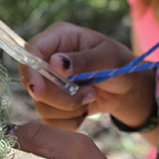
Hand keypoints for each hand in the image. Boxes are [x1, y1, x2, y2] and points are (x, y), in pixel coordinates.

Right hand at [20, 23, 154, 130]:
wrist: (128, 87)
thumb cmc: (121, 64)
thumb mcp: (109, 58)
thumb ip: (84, 60)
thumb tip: (55, 63)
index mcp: (59, 37)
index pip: (31, 51)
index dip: (30, 72)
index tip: (39, 92)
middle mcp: (49, 58)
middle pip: (33, 82)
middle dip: (60, 96)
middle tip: (90, 94)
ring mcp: (49, 81)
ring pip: (41, 104)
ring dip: (69, 108)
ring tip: (91, 97)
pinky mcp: (53, 103)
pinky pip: (50, 120)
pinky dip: (69, 121)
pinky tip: (85, 110)